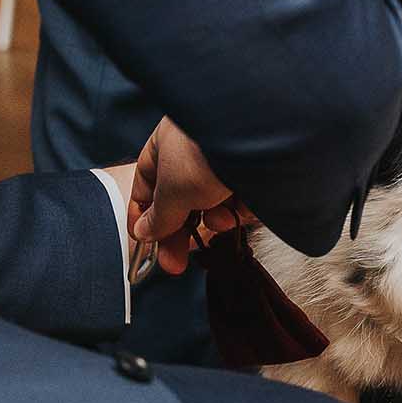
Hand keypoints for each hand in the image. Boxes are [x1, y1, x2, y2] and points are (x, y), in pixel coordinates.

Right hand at [128, 118, 256, 276]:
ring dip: (214, 219)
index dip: (143, 213)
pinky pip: (242, 200)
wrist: (258, 138)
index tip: (143, 240)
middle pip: (181, 199)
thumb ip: (158, 216)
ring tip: (220, 220)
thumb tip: (143, 232)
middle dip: (179, 232)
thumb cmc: (203, 152)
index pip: (147, 182)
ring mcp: (228, 161)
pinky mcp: (256, 173)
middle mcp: (196, 150)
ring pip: (213, 203)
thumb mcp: (172, 191)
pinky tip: (241, 209)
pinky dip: (240, 210)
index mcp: (167, 144)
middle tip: (175, 263)